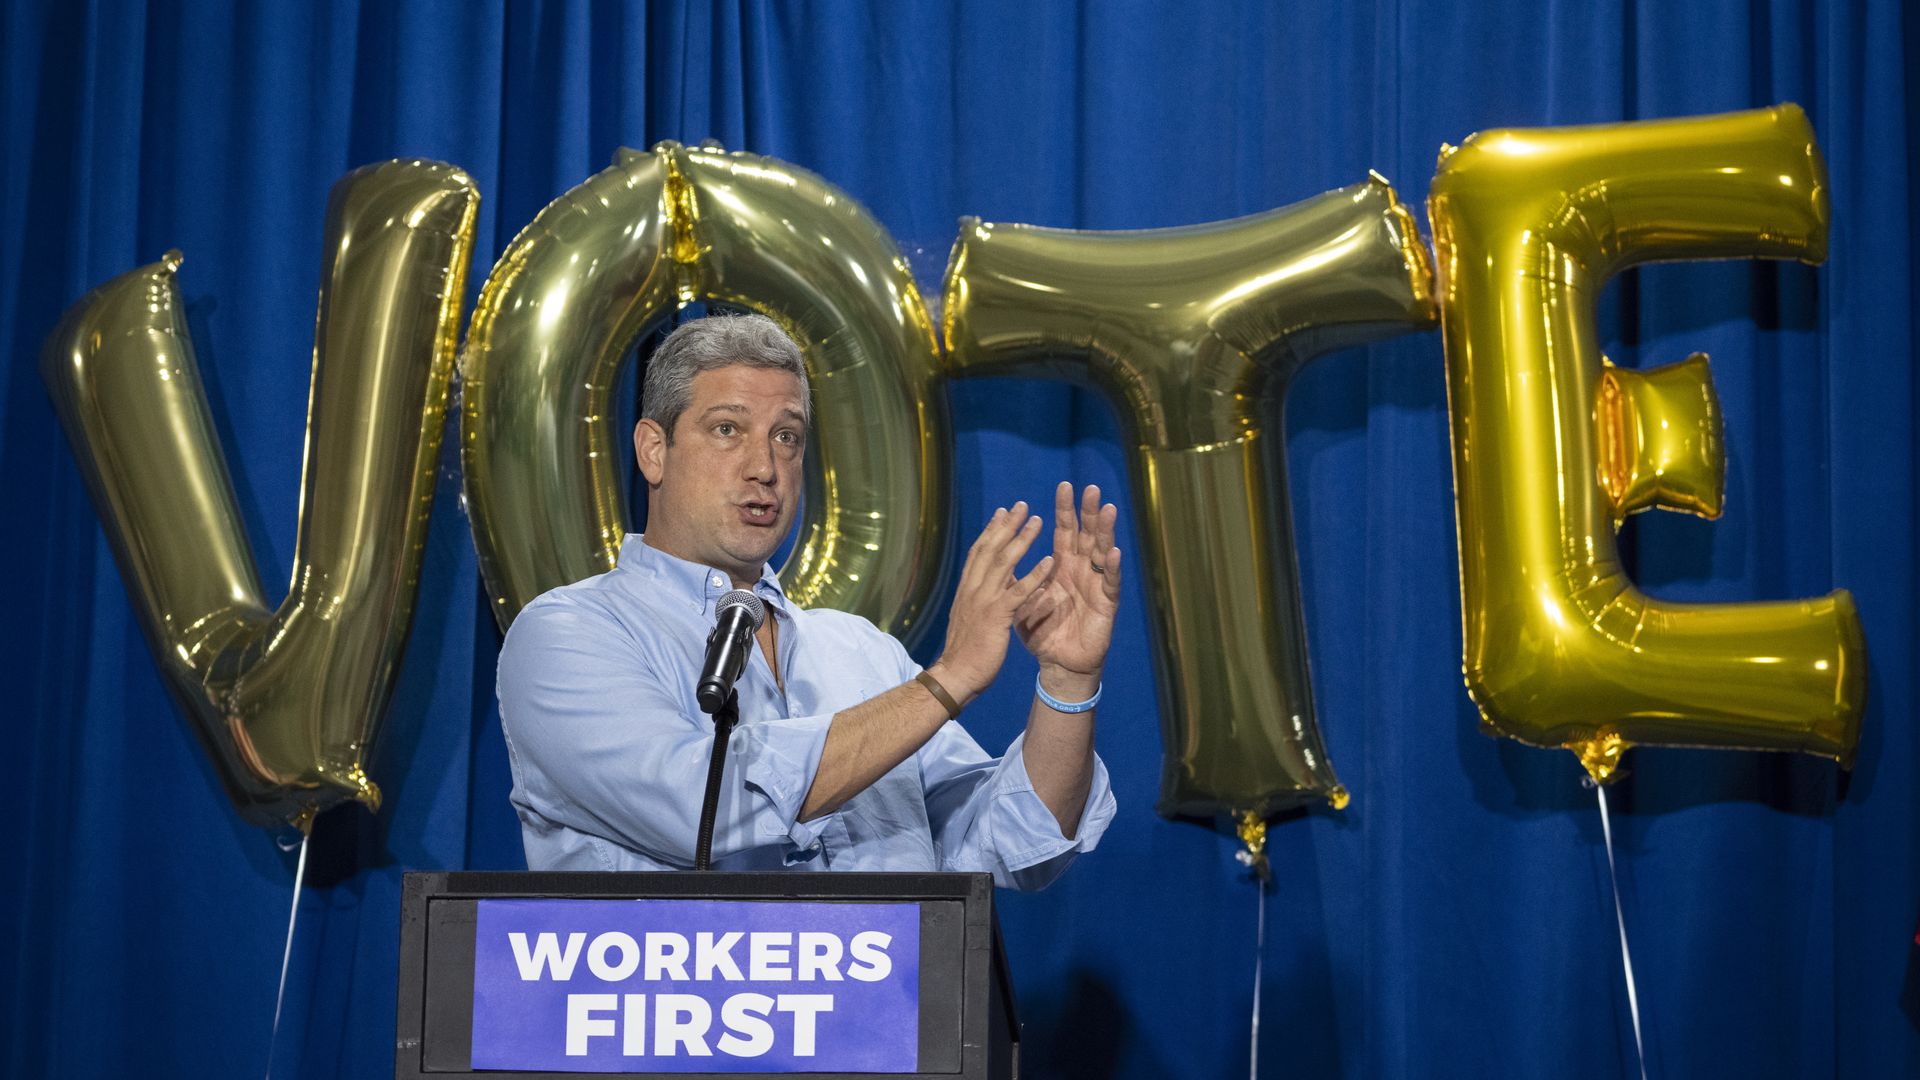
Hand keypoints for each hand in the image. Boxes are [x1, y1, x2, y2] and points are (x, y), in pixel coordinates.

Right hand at [929, 502, 1051, 701]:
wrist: (955, 675)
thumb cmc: (963, 652)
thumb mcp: (968, 617)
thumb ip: (976, 599)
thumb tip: (981, 586)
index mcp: (966, 589)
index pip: (978, 552)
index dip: (991, 530)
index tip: (1002, 512)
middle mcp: (973, 589)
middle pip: (990, 549)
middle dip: (1007, 525)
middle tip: (1022, 505)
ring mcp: (983, 600)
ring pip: (1004, 563)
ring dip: (1023, 540)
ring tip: (1039, 521)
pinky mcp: (996, 616)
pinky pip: (1018, 591)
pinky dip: (1034, 575)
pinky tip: (1049, 561)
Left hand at [1017, 483, 1121, 697]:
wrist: (1059, 663)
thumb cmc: (1044, 632)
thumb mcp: (1026, 601)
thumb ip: (1020, 579)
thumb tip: (1004, 558)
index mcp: (1062, 567)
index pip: (1065, 531)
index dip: (1065, 510)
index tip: (1064, 486)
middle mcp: (1082, 571)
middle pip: (1087, 535)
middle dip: (1089, 512)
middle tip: (1092, 488)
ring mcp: (1096, 585)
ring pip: (1102, 552)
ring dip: (1105, 531)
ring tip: (1107, 510)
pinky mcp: (1106, 604)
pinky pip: (1110, 583)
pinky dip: (1112, 568)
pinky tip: (1113, 552)